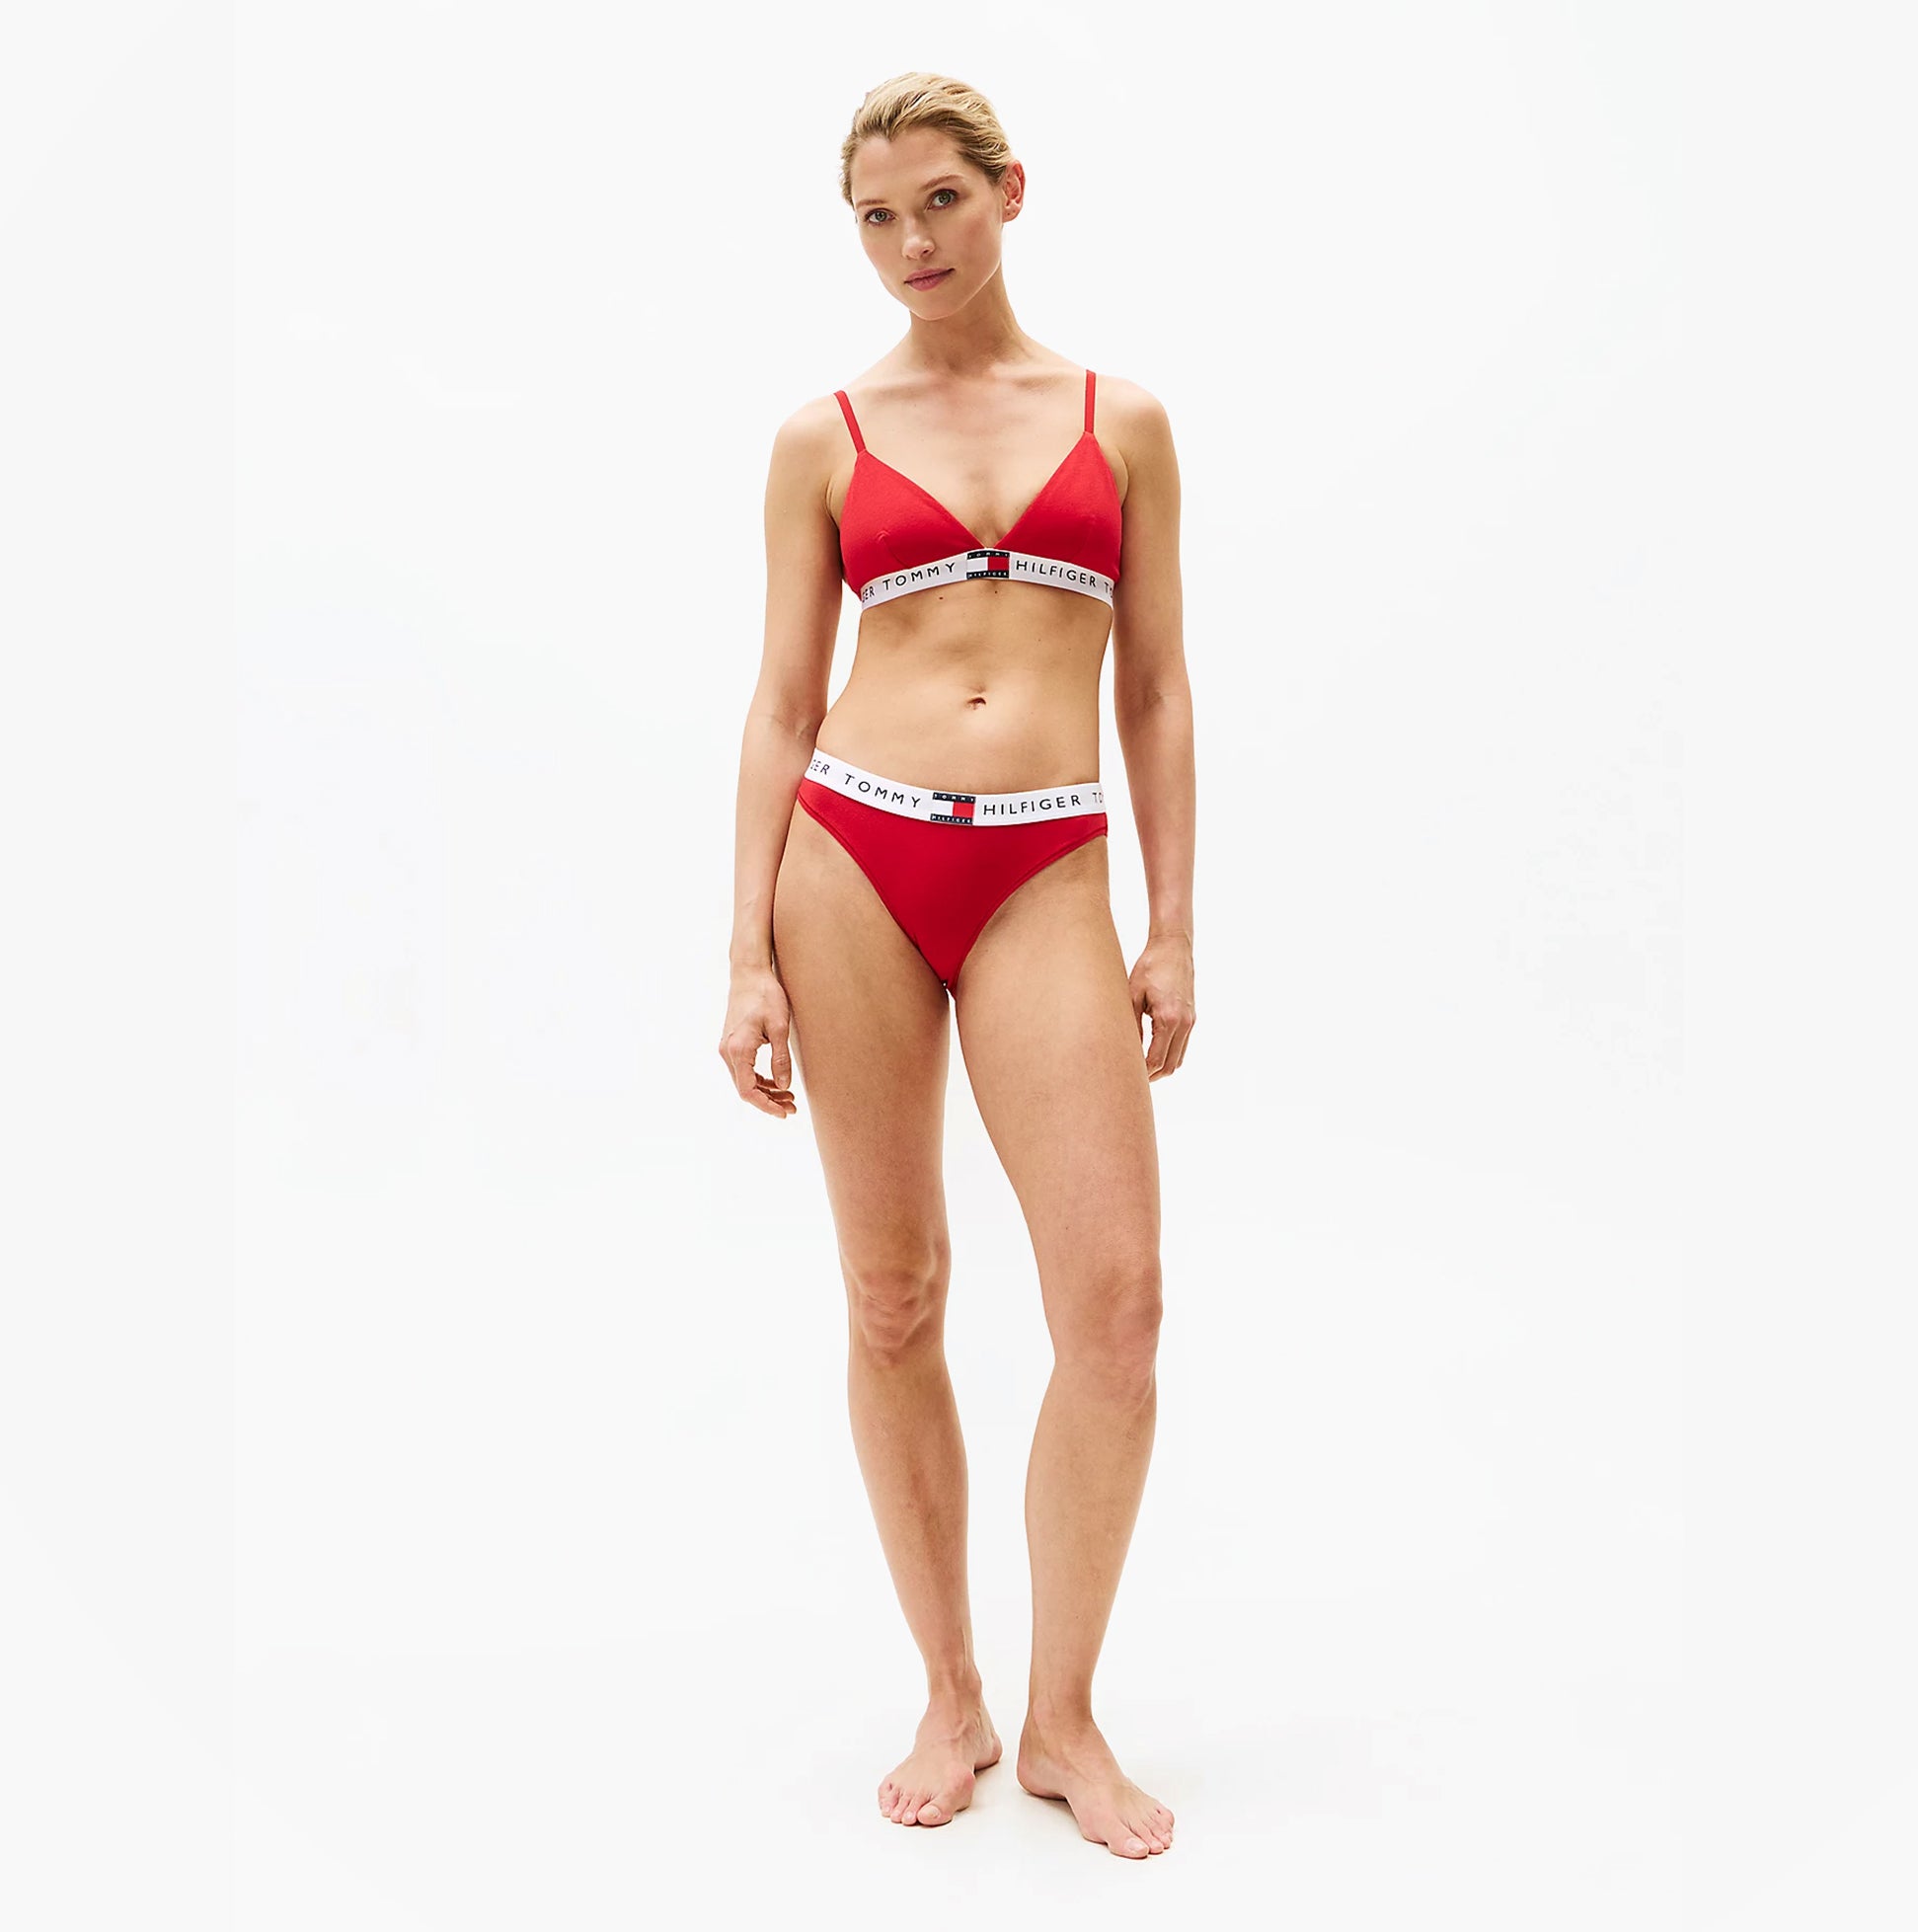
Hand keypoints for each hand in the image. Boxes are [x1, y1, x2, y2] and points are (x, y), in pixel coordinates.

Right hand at [718, 964, 797, 1117]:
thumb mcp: (780, 1027)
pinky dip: (759, 1079)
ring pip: (744, 1080)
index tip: (784, 1113)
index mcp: (738, 1049)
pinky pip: (743, 1069)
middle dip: (769, 1101)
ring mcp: (727, 1047)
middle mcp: (728, 1051)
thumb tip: (784, 1086)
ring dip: (765, 1091)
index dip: (766, 1106)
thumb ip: (780, 1059)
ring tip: (789, 1096)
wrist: (749, 974)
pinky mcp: (732, 1043)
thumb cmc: (766, 995)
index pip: (748, 1090)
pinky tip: (776, 1081)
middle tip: (793, 1106)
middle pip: (745, 1088)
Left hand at [1129, 934, 1195, 1081]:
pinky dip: (1169, 1055)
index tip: (1126, 1077)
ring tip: (1140, 1069)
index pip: (1156, 1060)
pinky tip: (1151, 1053)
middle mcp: (1184, 1023)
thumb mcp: (1132, 996)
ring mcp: (1191, 1022)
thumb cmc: (1150, 967)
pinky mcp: (1191, 1018)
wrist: (1173, 948)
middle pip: (1170, 1066)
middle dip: (1152, 1076)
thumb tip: (1125, 1052)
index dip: (1141, 1074)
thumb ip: (1130, 1026)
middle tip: (1130, 1079)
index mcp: (1169, 1019)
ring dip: (1161, 1068)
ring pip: (1179, 1059)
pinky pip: (1182, 1046)